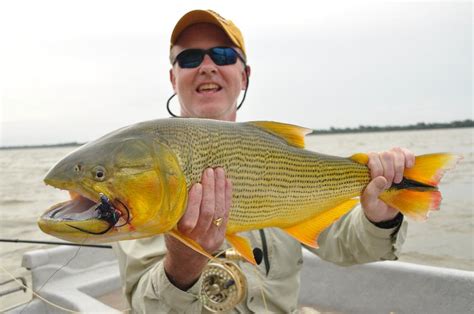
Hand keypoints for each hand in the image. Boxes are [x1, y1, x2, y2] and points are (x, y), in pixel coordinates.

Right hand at [164, 167, 231, 289]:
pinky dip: (227, 196)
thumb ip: (174, 212)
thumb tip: (176, 185)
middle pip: (209, 212)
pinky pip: (227, 213)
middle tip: (209, 171)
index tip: (196, 185)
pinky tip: (227, 182)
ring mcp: (214, 237)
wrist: (187, 261)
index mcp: (183, 238)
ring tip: (219, 172)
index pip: (191, 219)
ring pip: (220, 211)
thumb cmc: (175, 239)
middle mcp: (200, 239)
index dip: (195, 202)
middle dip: (210, 190)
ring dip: (220, 189)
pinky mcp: (223, 234)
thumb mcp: (168, 228)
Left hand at [361, 147, 414, 222]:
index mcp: (365, 168)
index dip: (379, 170)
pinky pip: (406, 153)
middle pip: (385, 155)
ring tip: (397, 181)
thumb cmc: (373, 205)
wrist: (384, 212)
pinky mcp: (401, 163)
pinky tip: (409, 167)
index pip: (371, 157)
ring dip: (399, 167)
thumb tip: (381, 179)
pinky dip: (409, 158)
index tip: (383, 185)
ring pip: (396, 152)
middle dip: (390, 172)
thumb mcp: (369, 203)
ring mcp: (389, 161)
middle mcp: (376, 161)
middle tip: (389, 186)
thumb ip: (371, 192)